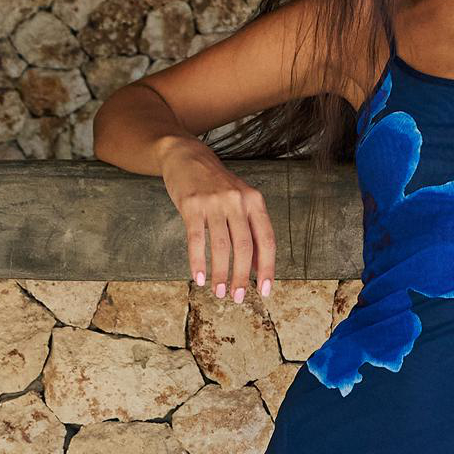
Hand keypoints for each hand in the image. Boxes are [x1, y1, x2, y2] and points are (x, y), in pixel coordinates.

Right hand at [160, 136, 275, 302]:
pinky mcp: (192, 205)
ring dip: (221, 274)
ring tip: (219, 293)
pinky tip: (199, 278)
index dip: (267, 268)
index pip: (267, 240)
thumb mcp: (240, 200)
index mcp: (254, 201)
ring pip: (222, 246)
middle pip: (245, 247)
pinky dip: (198, 262)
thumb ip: (250, 229)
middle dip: (241, 277)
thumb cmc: (216, 184)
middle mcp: (237, 201)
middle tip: (238, 297)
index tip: (265, 291)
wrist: (187, 155)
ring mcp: (214, 202)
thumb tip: (258, 266)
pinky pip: (196, 240)